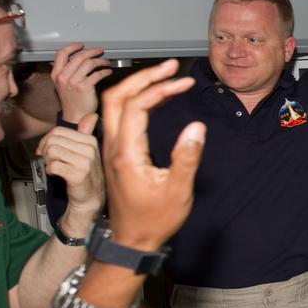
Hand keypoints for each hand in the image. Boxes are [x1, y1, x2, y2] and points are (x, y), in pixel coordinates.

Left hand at [36, 115, 103, 222]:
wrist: (90, 199)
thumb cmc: (86, 175)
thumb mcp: (88, 151)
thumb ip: (87, 133)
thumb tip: (90, 116)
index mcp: (91, 141)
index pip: (59, 131)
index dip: (47, 140)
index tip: (47, 150)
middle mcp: (90, 150)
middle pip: (53, 139)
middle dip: (46, 150)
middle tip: (49, 159)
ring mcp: (85, 162)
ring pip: (52, 151)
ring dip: (48, 161)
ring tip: (55, 167)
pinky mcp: (78, 175)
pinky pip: (53, 165)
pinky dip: (50, 171)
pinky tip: (56, 174)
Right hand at [51, 43, 111, 123]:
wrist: (75, 116)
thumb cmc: (72, 100)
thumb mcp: (63, 84)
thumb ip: (66, 71)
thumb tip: (78, 58)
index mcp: (56, 74)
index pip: (61, 54)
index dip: (72, 46)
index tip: (81, 44)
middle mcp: (63, 77)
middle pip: (78, 56)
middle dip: (92, 51)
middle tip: (99, 51)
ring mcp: (74, 82)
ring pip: (89, 63)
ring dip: (100, 61)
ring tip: (106, 62)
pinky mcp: (85, 87)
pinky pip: (97, 74)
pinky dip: (105, 71)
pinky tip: (108, 71)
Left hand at [101, 60, 204, 251]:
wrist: (131, 241)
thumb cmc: (154, 219)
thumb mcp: (178, 191)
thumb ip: (187, 157)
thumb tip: (197, 128)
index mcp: (126, 154)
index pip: (136, 106)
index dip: (159, 88)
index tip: (184, 82)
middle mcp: (113, 147)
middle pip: (117, 97)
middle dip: (144, 77)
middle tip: (171, 67)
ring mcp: (111, 149)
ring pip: (114, 105)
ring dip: (137, 86)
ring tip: (165, 76)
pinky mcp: (115, 153)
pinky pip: (119, 116)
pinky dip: (136, 100)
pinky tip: (155, 99)